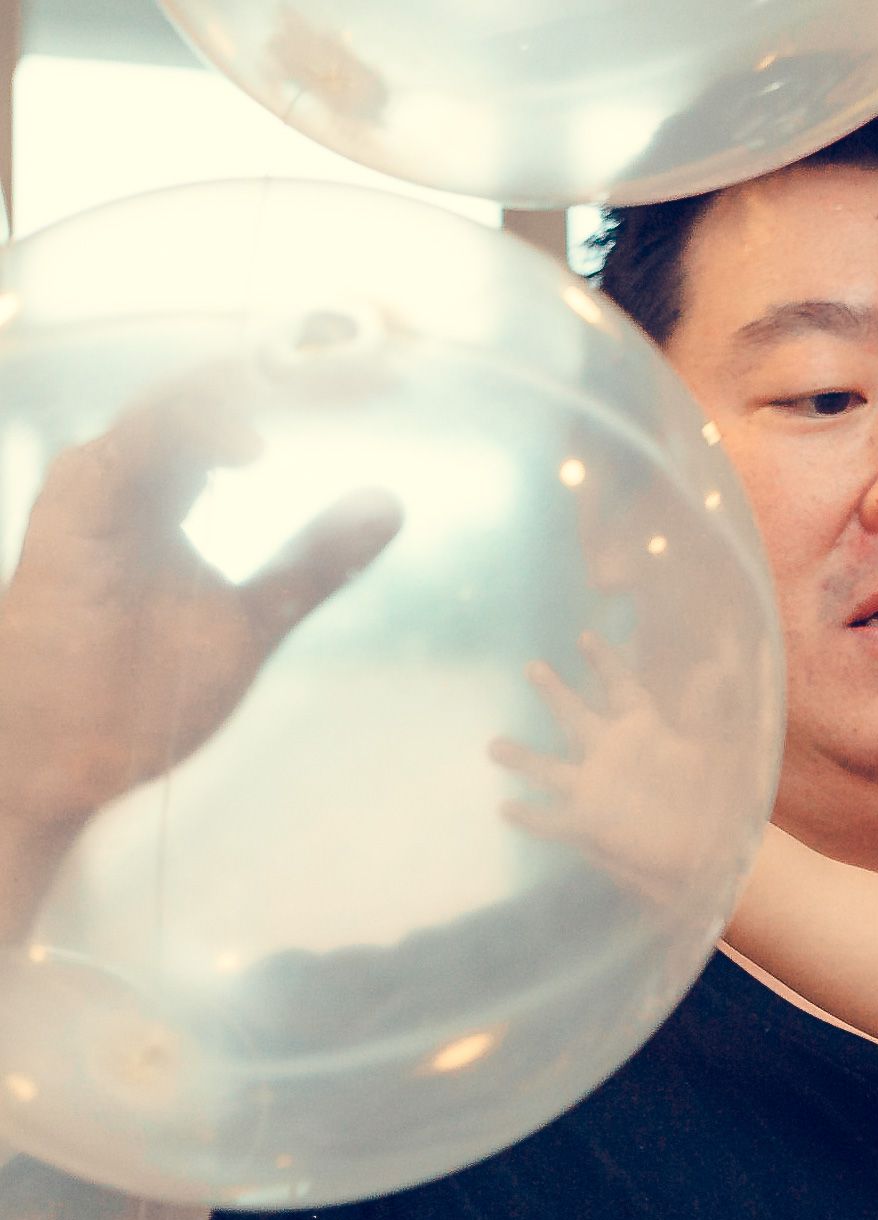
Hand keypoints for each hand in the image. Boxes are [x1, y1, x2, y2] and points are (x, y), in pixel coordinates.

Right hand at [0, 377, 402, 836]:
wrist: (56, 760)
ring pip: (178, 403)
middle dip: (301, 375)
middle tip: (383, 372)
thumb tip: (391, 501)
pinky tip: (251, 450)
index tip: (388, 386)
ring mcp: (100, 486)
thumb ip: (316, 560)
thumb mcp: (257, 616)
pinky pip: (134, 445)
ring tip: (335, 387)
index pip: (243, 413)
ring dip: (258, 388)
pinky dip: (194, 432)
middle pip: (218, 394)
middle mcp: (129, 473)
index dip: (313, 392)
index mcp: (166, 487)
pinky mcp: (75, 510)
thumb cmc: (135, 691)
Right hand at [491, 632, 712, 892]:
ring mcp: (596, 788)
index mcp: (643, 730)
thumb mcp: (715, 752)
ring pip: (551, 768)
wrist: (708, 850)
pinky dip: (531, 816)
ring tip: (493, 745)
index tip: (584, 637)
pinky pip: (553, 820)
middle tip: (531, 666)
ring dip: (524, 758)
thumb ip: (708, 711)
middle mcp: (612, 753)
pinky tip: (506, 808)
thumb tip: (715, 667)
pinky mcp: (590, 825)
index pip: (621, 688)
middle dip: (555, 693)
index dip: (605, 663)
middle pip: (576, 717)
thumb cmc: (713, 798)